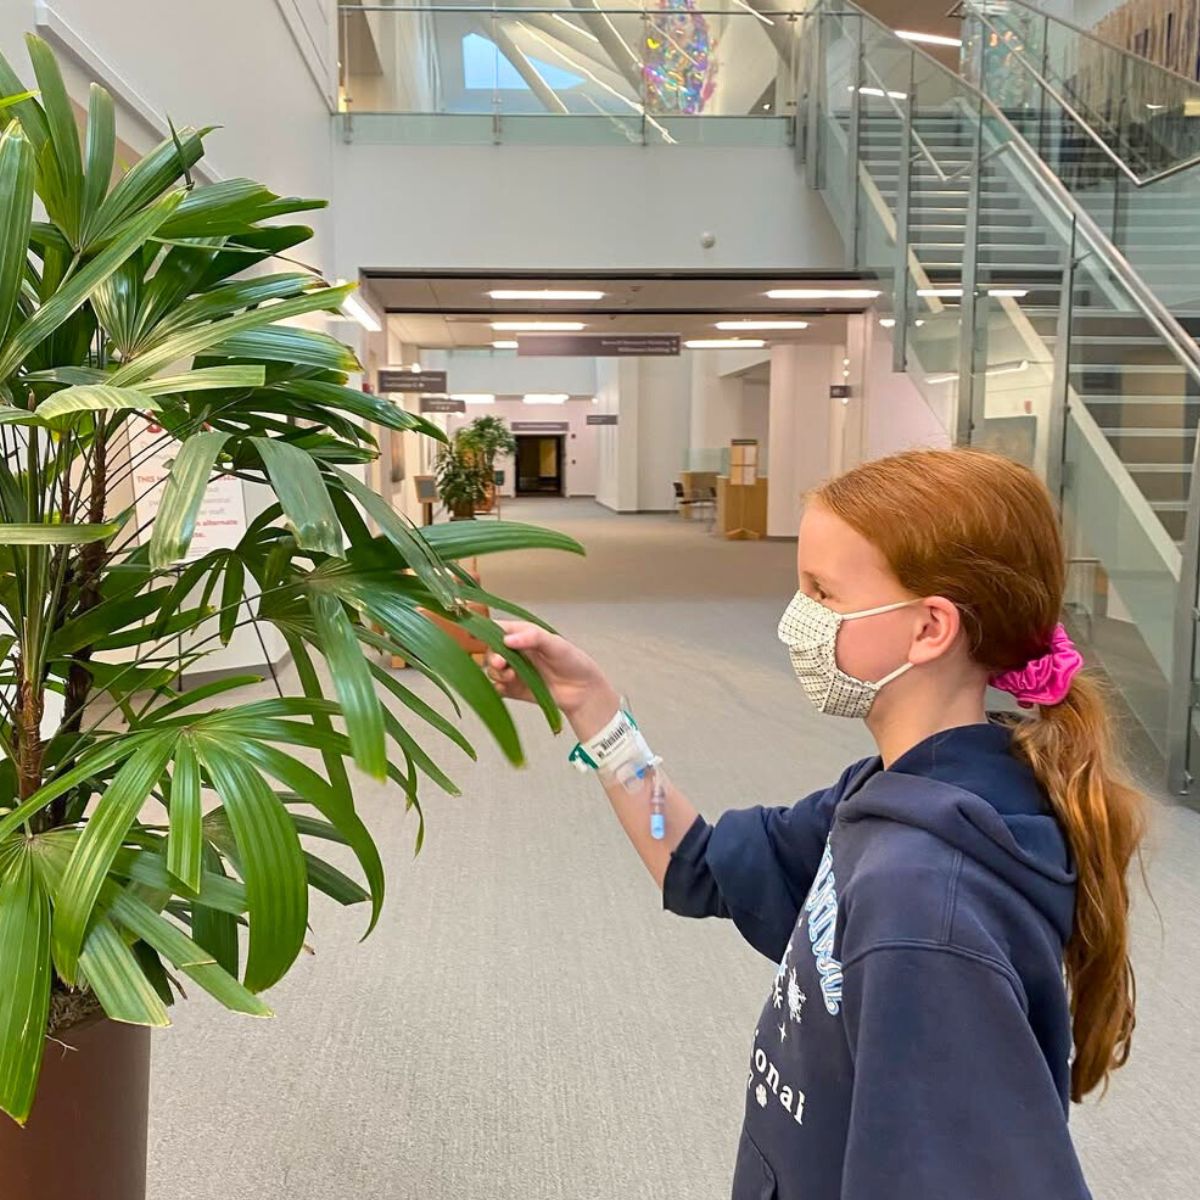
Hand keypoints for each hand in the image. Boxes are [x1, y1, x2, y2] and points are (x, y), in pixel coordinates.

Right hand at [487, 620, 620, 739]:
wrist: (583, 691)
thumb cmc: (573, 661)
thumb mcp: (555, 644)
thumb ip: (532, 638)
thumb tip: (507, 640)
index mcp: (522, 635)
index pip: (498, 628)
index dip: (487, 631)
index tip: (483, 638)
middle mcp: (515, 652)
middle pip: (490, 651)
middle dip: (492, 657)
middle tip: (501, 663)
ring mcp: (513, 671)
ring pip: (492, 670)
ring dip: (496, 673)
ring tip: (510, 676)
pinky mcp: (514, 689)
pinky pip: (497, 689)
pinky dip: (498, 689)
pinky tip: (507, 687)